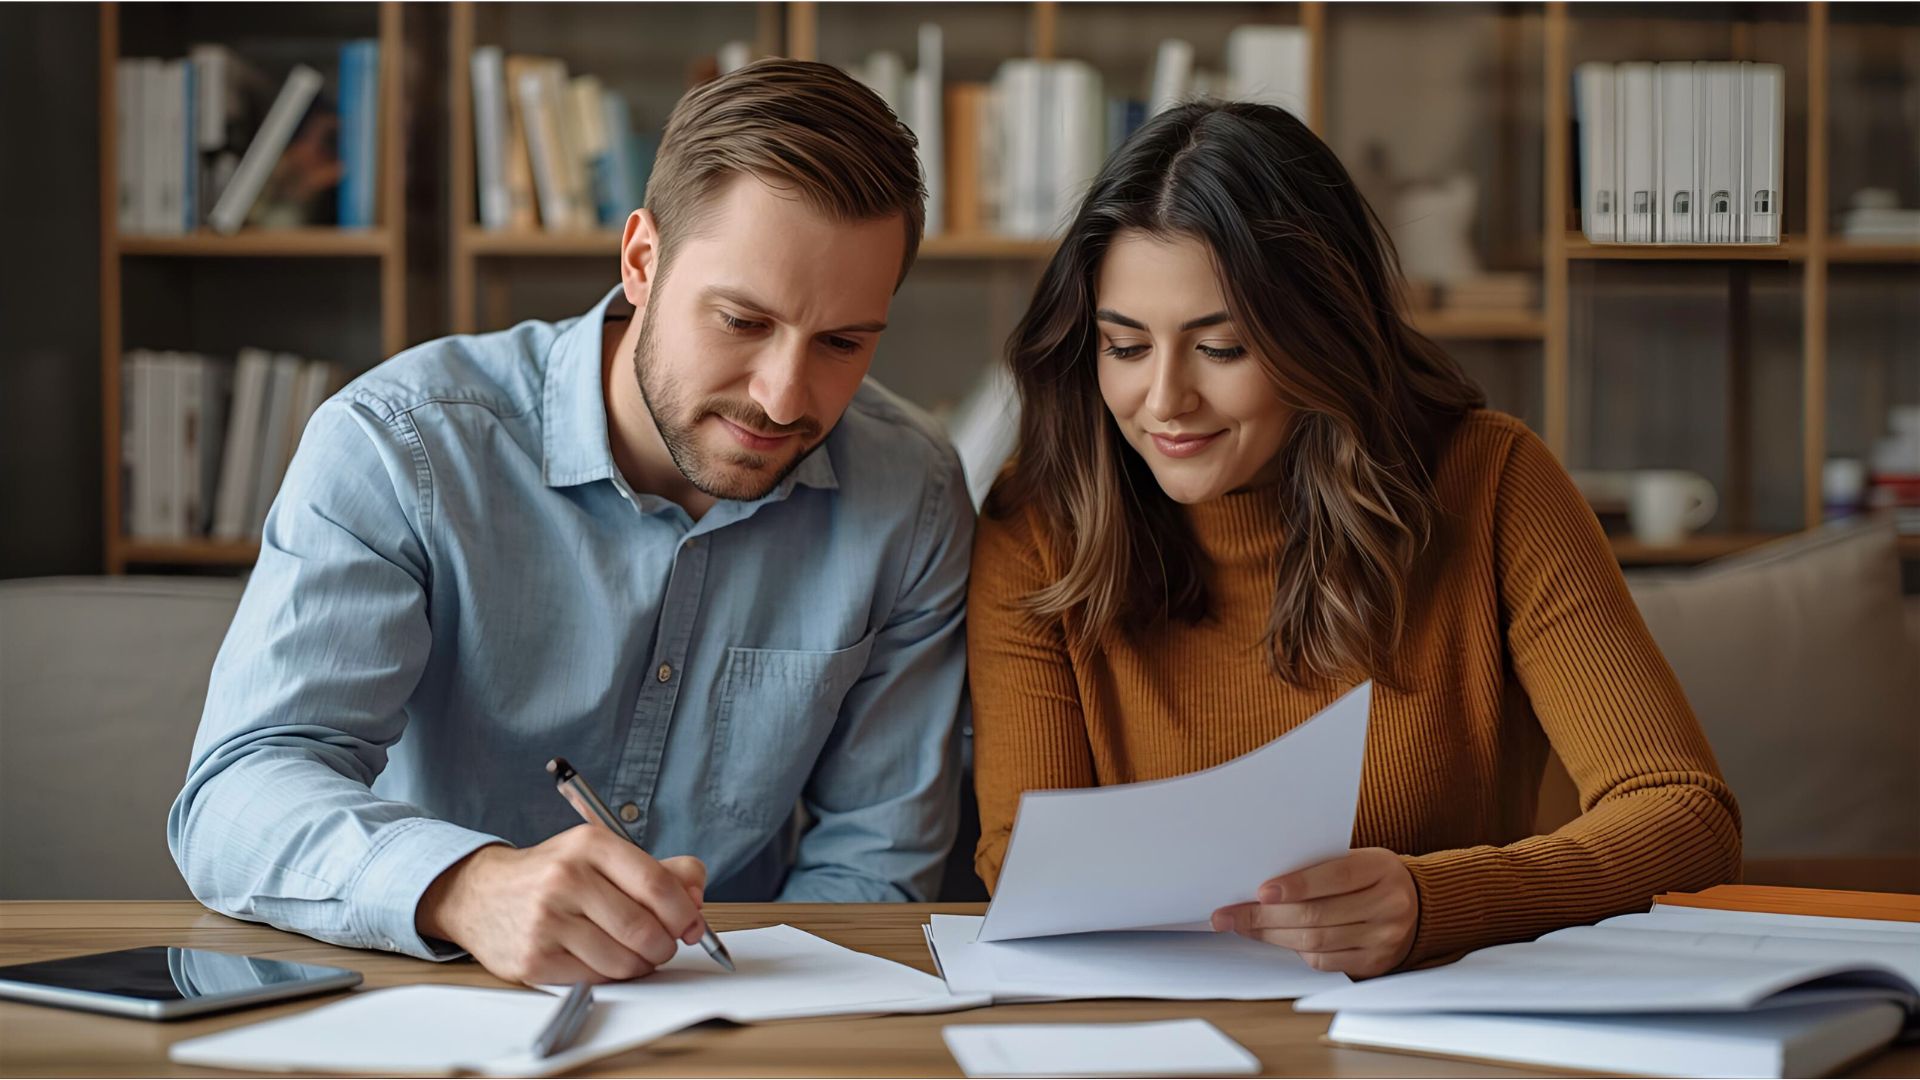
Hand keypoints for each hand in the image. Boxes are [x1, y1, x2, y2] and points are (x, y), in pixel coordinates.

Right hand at [416, 824, 707, 984]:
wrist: (480, 894)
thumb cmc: (551, 874)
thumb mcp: (601, 854)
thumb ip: (659, 869)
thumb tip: (696, 894)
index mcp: (590, 845)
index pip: (656, 884)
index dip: (684, 912)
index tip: (691, 925)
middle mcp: (566, 879)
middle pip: (644, 928)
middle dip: (664, 944)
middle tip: (662, 945)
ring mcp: (546, 921)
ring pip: (623, 960)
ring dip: (640, 964)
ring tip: (632, 953)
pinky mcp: (533, 959)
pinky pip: (595, 978)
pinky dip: (610, 975)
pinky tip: (602, 959)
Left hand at [1211, 848, 1417, 977]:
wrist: (1416, 903)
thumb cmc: (1370, 875)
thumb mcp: (1356, 858)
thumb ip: (1319, 867)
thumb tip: (1262, 883)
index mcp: (1381, 869)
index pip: (1335, 877)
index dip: (1296, 885)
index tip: (1260, 891)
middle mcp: (1388, 906)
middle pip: (1318, 915)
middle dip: (1266, 917)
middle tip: (1230, 915)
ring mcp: (1384, 938)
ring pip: (1316, 941)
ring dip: (1272, 936)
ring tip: (1243, 926)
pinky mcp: (1374, 963)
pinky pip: (1325, 961)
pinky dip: (1295, 950)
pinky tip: (1276, 939)